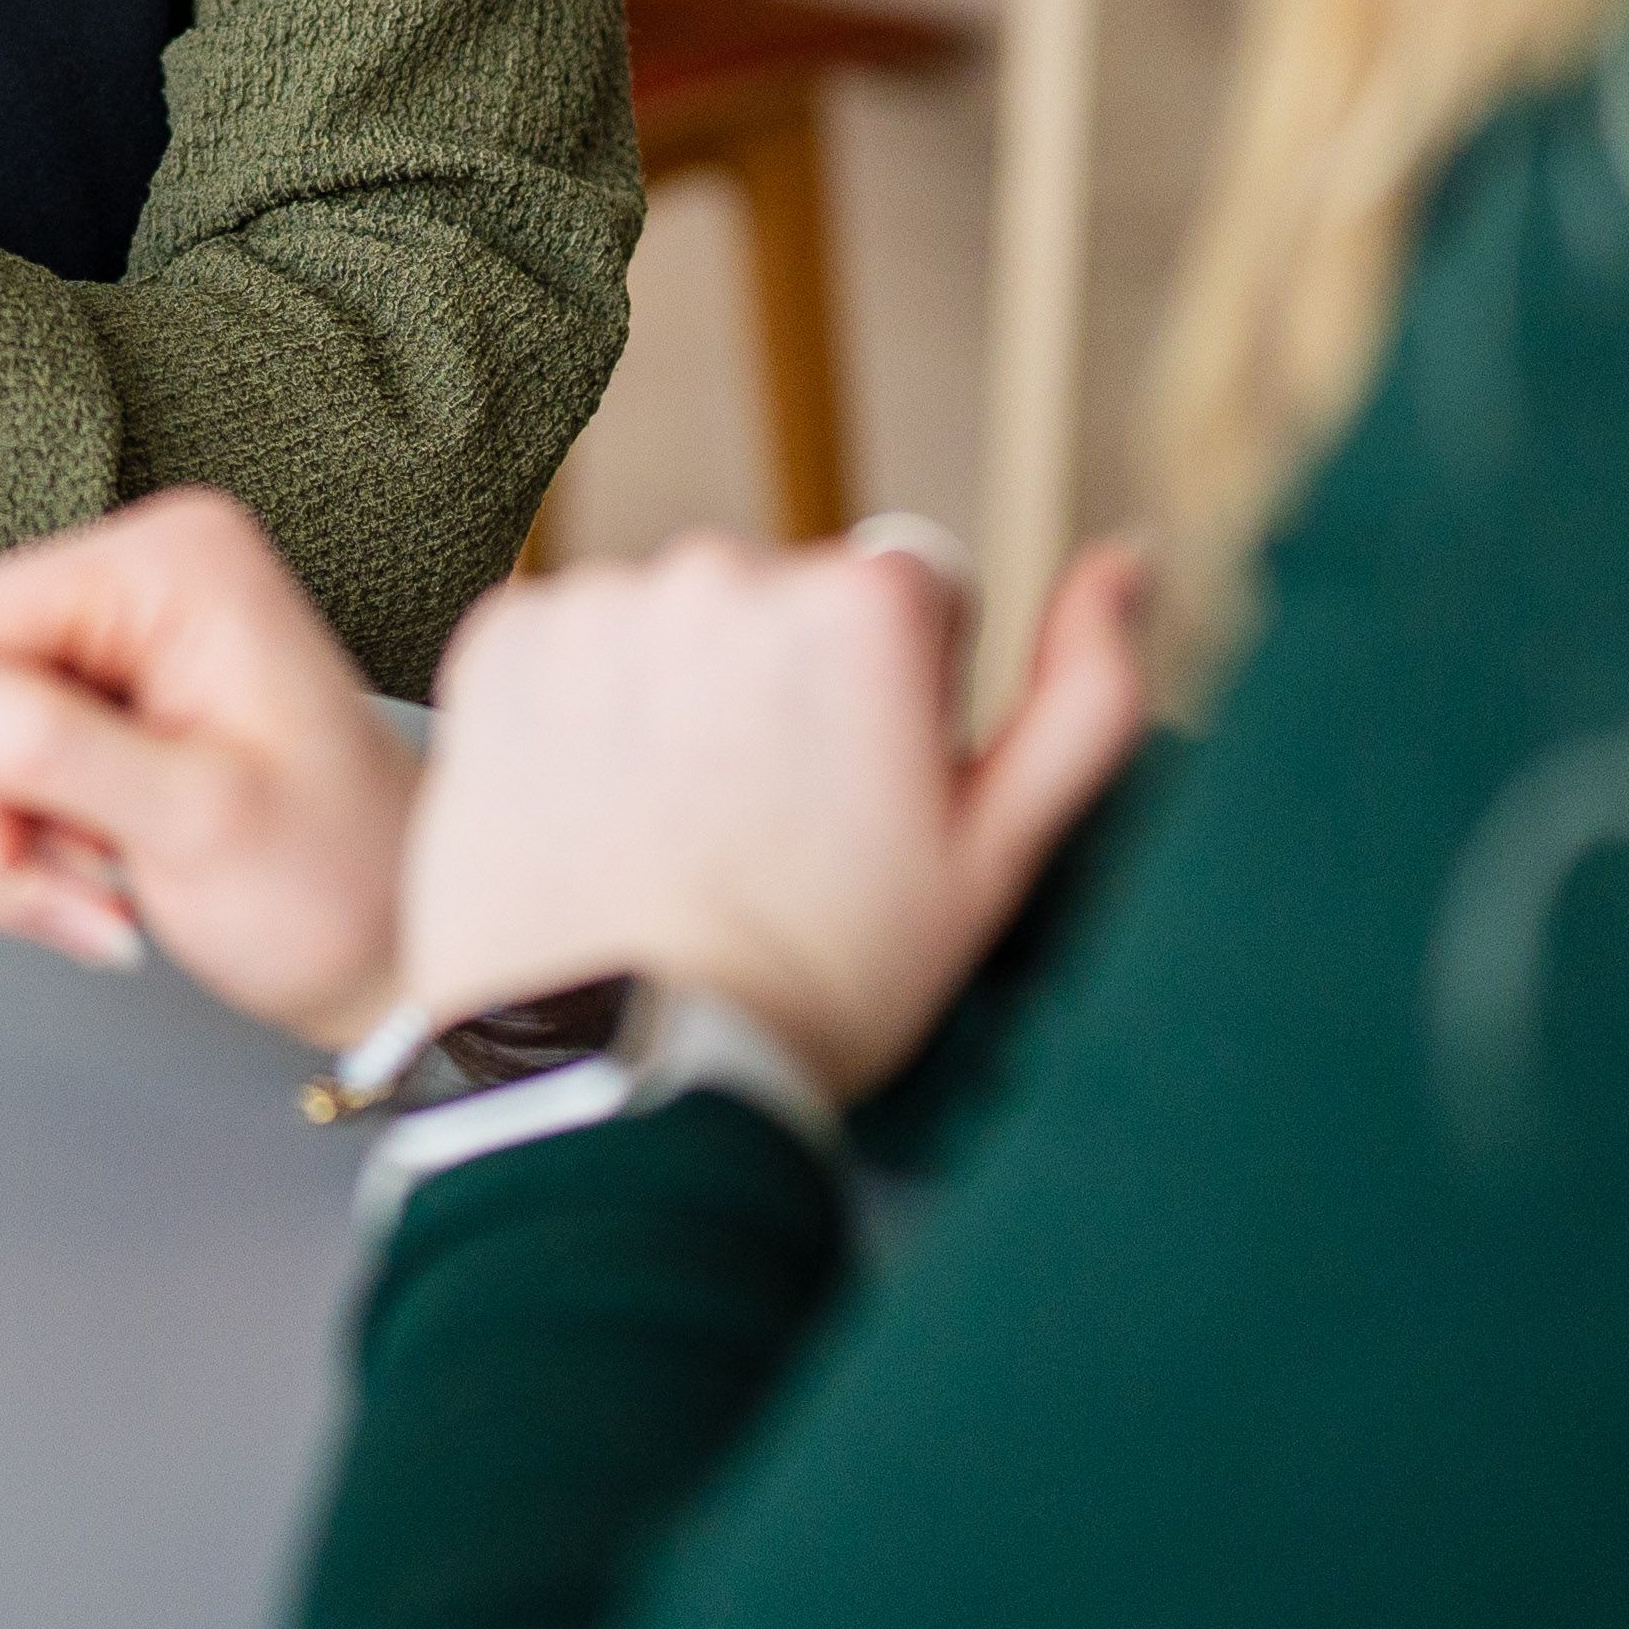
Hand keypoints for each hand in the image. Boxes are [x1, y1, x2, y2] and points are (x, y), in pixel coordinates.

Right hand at [0, 489, 418, 1047]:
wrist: (404, 950)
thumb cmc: (340, 884)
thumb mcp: (190, 819)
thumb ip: (33, 743)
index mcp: (165, 564)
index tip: (22, 853)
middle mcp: (134, 578)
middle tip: (84, 894)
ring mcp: (115, 639)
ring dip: (12, 852)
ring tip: (108, 898)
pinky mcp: (101, 700)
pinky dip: (31, 856)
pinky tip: (107, 883)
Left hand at [391, 531, 1148, 1100]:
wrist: (620, 1067)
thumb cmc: (822, 976)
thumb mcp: (997, 857)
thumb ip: (1089, 693)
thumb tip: (1126, 561)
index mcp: (866, 603)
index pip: (909, 595)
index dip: (898, 700)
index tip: (861, 793)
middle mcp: (730, 567)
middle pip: (783, 602)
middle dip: (784, 689)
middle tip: (770, 829)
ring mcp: (605, 600)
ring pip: (673, 623)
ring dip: (680, 696)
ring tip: (677, 831)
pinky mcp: (502, 638)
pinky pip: (569, 642)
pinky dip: (582, 708)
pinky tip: (599, 809)